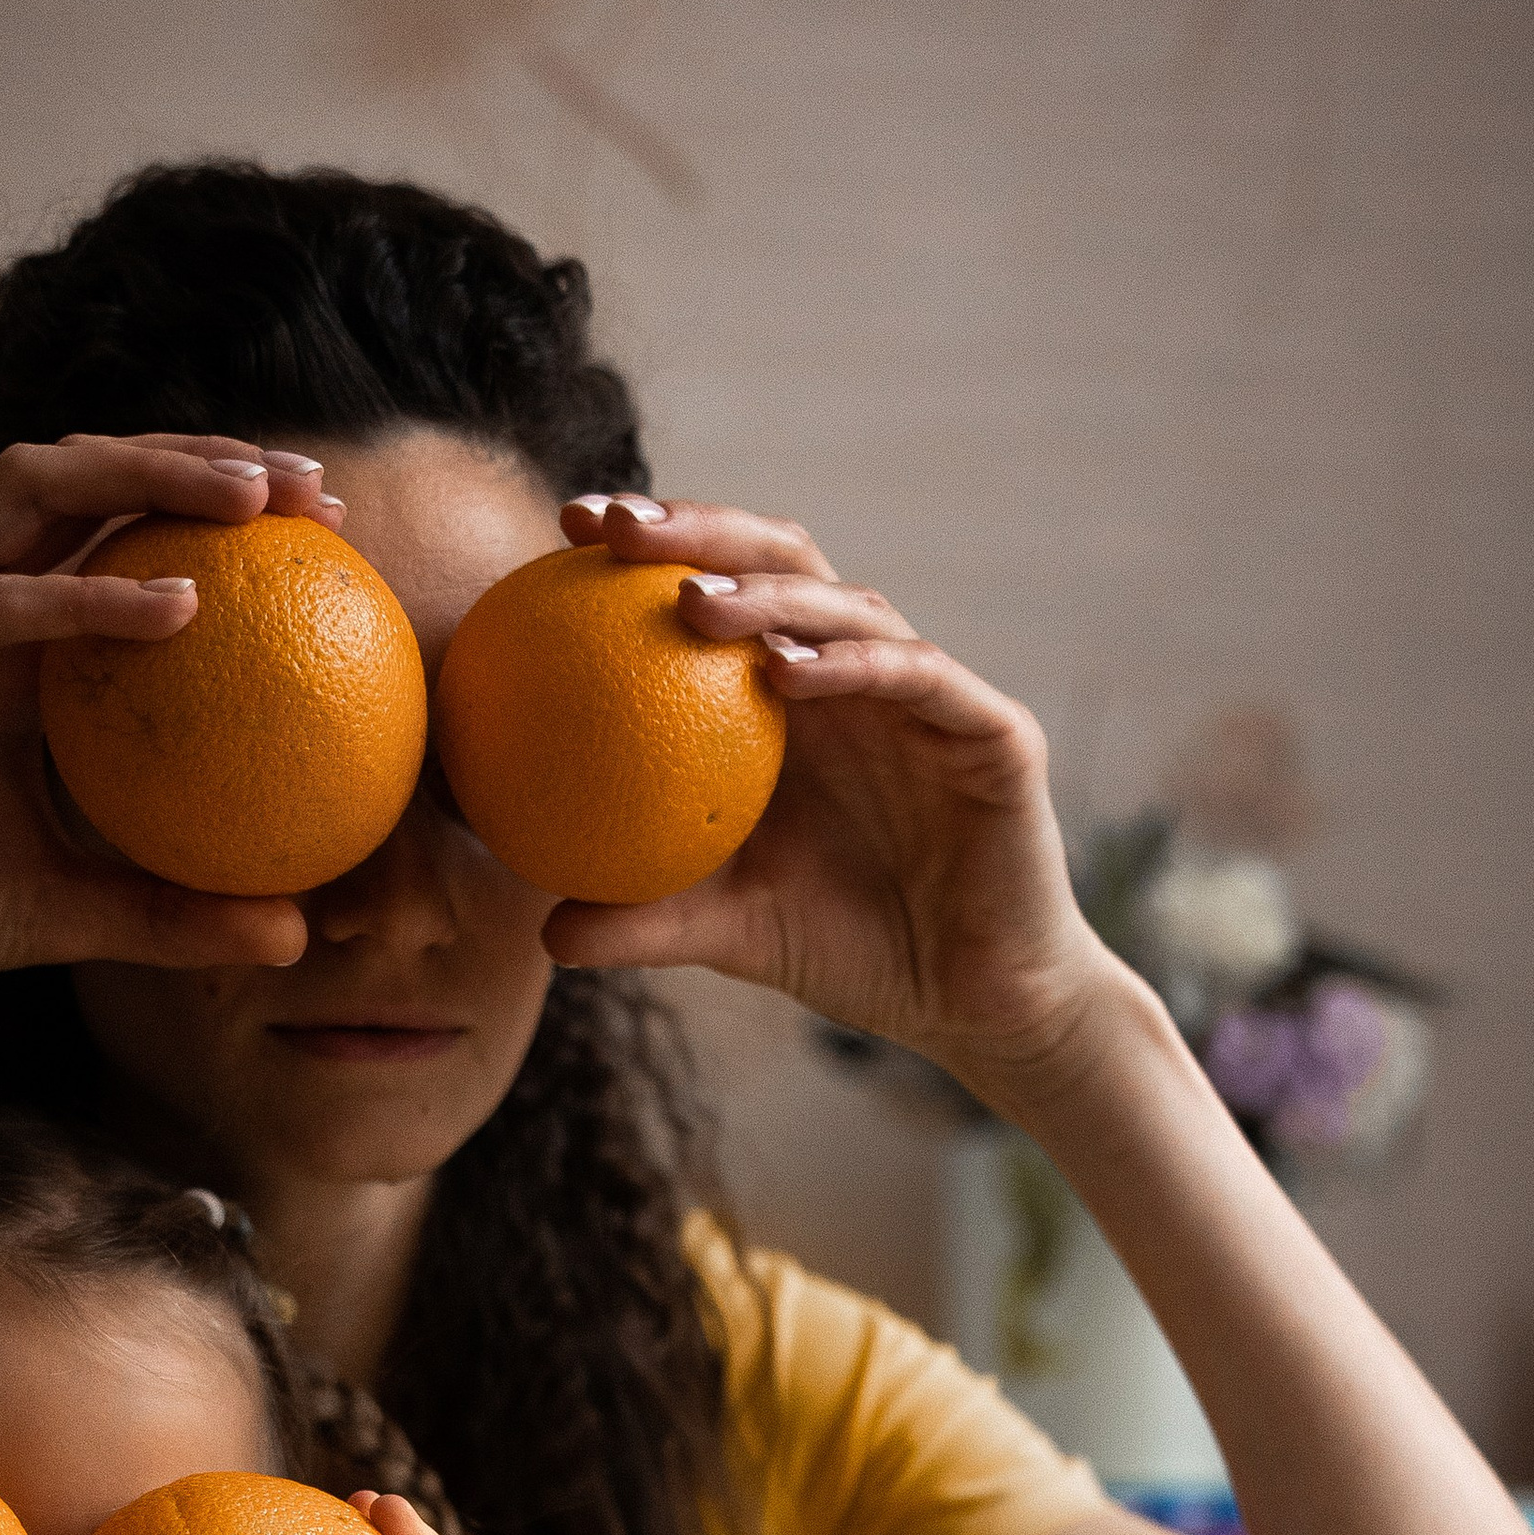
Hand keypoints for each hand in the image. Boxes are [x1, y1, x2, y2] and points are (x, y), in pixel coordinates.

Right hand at [0, 436, 348, 1021]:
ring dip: (146, 476)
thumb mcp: (58, 918)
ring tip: (252, 497)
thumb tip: (297, 936)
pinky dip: (79, 600)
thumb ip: (168, 916)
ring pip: (32, 491)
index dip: (215, 516)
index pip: (119, 541)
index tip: (326, 534)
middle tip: (311, 487)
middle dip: (202, 463)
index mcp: (4, 650)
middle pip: (89, 485)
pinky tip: (175, 607)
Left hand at [538, 490, 1122, 1085]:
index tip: (563, 532)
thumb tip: (543, 932)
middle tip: (612, 527)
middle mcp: (860, 675)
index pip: (723, 589)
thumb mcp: (731, 933)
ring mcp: (929, 695)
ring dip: (770, 595)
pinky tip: (786, 673)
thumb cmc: (852, 954)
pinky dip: (852, 665)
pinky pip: (917, 676)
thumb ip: (647, 920)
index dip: (654, 547)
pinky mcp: (990, 730)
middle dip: (699, 529)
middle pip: (783, 560)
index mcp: (799, 699)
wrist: (972, 1007)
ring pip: (851, 606)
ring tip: (691, 605)